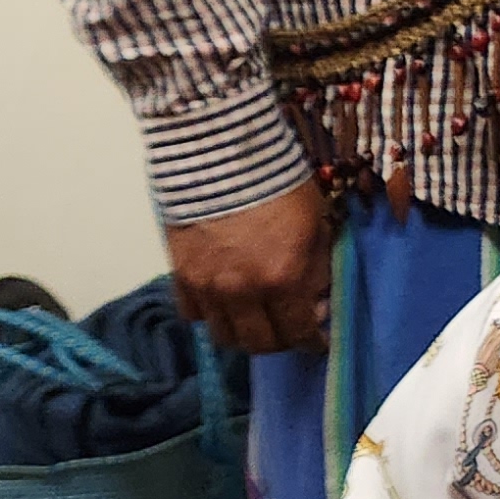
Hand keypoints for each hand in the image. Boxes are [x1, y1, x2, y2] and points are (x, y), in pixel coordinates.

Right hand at [165, 176, 334, 354]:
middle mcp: (243, 292)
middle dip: (279, 341)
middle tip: (287, 329)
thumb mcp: (317, 223)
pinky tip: (223, 302)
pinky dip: (210, 315)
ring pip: (224, 336)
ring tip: (255, 320)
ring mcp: (208, 288)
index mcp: (283, 279)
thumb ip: (318, 268)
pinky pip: (193, 314)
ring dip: (243, 334)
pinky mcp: (181, 276)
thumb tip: (316, 302)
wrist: (222, 154)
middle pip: (259, 344)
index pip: (298, 332)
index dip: (311, 342)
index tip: (317, 341)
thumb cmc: (279, 182)